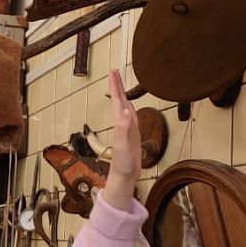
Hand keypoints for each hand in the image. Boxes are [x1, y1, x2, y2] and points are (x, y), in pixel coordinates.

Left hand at [102, 69, 140, 210]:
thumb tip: (127, 110)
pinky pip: (132, 117)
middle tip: (115, 70)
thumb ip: (124, 128)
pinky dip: (131, 109)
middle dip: (117, 85)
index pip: (117, 99)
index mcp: (119, 122)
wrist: (124, 176)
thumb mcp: (124, 145)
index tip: (113, 71)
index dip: (115, 85)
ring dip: (123, 94)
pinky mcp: (132, 135)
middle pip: (119, 100)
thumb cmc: (123, 162)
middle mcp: (122, 123)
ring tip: (121, 83)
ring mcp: (127, 128)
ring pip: (125, 107)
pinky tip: (131, 107)